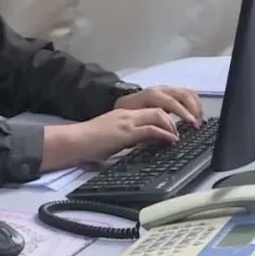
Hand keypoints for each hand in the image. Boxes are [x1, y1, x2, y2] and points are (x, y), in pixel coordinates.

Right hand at [42, 107, 179, 168]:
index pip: (149, 109)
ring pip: (158, 115)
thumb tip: (138, 146)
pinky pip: (151, 129)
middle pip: (158, 109)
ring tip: (176, 137)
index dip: (164, 117)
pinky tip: (170, 141)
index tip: (172, 128)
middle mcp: (127, 114)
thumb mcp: (111, 137)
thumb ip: (126, 138)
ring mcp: (127, 122)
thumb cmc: (88, 143)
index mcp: (123, 114)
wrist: (74, 141)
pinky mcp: (126, 132)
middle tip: (179, 132)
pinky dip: (164, 135)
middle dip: (173, 119)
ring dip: (171, 126)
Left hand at [114, 85, 202, 127]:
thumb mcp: (132, 122)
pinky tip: (197, 116)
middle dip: (193, 109)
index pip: (171, 101)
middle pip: (183, 94)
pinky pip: (188, 95)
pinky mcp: (171, 94)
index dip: (182, 112)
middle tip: (197, 126)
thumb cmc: (126, 114)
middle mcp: (160, 90)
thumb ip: (149, 128)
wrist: (121, 106)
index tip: (191, 123)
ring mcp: (167, 90)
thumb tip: (167, 135)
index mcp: (150, 95)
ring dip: (197, 107)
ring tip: (199, 122)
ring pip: (188, 93)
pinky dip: (195, 105)